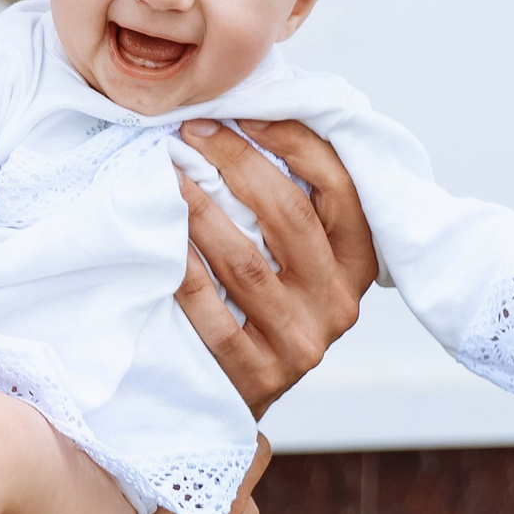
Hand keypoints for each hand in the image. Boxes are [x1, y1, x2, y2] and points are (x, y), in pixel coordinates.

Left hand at [174, 119, 377, 417]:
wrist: (230, 398)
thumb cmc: (257, 308)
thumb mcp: (292, 262)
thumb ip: (288, 207)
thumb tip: (250, 119)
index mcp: (354, 267)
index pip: (341, 190)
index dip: (295, 144)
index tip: (243, 116)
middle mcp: (337, 305)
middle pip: (290, 218)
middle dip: (237, 164)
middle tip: (191, 132)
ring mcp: (300, 343)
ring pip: (246, 263)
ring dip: (200, 210)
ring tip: (166, 172)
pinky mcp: (257, 374)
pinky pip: (212, 314)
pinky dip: (182, 271)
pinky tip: (158, 238)